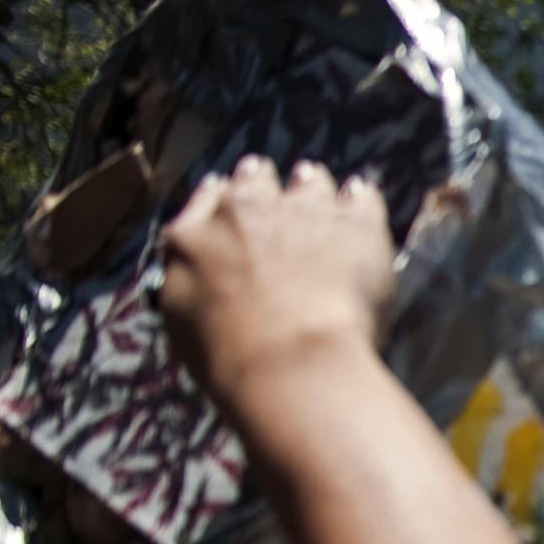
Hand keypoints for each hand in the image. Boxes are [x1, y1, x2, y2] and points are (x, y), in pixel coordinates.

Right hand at [160, 157, 394, 409]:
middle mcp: (245, 211)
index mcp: (194, 236)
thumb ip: (190, 279)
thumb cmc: (230, 360)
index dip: (225, 198)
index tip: (233, 199)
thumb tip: (200, 266)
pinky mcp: (356, 225)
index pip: (209, 199)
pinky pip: (361, 197)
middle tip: (275, 196)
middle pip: (255, 179)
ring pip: (309, 182)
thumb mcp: (182, 321)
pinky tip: (361, 199)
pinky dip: (360, 198)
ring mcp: (303, 212)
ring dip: (312, 186)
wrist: (291, 364)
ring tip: (318, 189)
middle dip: (264, 183)